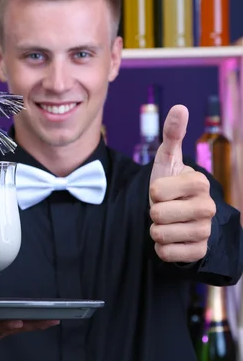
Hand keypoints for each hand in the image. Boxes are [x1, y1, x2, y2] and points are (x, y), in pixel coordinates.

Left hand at [149, 104, 215, 263]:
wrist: (177, 217)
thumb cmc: (170, 186)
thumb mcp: (167, 161)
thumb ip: (172, 135)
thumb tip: (180, 107)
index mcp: (199, 182)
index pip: (157, 190)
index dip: (153, 191)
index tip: (163, 190)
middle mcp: (208, 207)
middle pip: (158, 214)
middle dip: (153, 212)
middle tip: (164, 209)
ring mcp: (205, 231)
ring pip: (160, 234)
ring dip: (156, 230)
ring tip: (167, 223)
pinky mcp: (199, 252)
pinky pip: (167, 254)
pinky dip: (161, 248)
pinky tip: (170, 240)